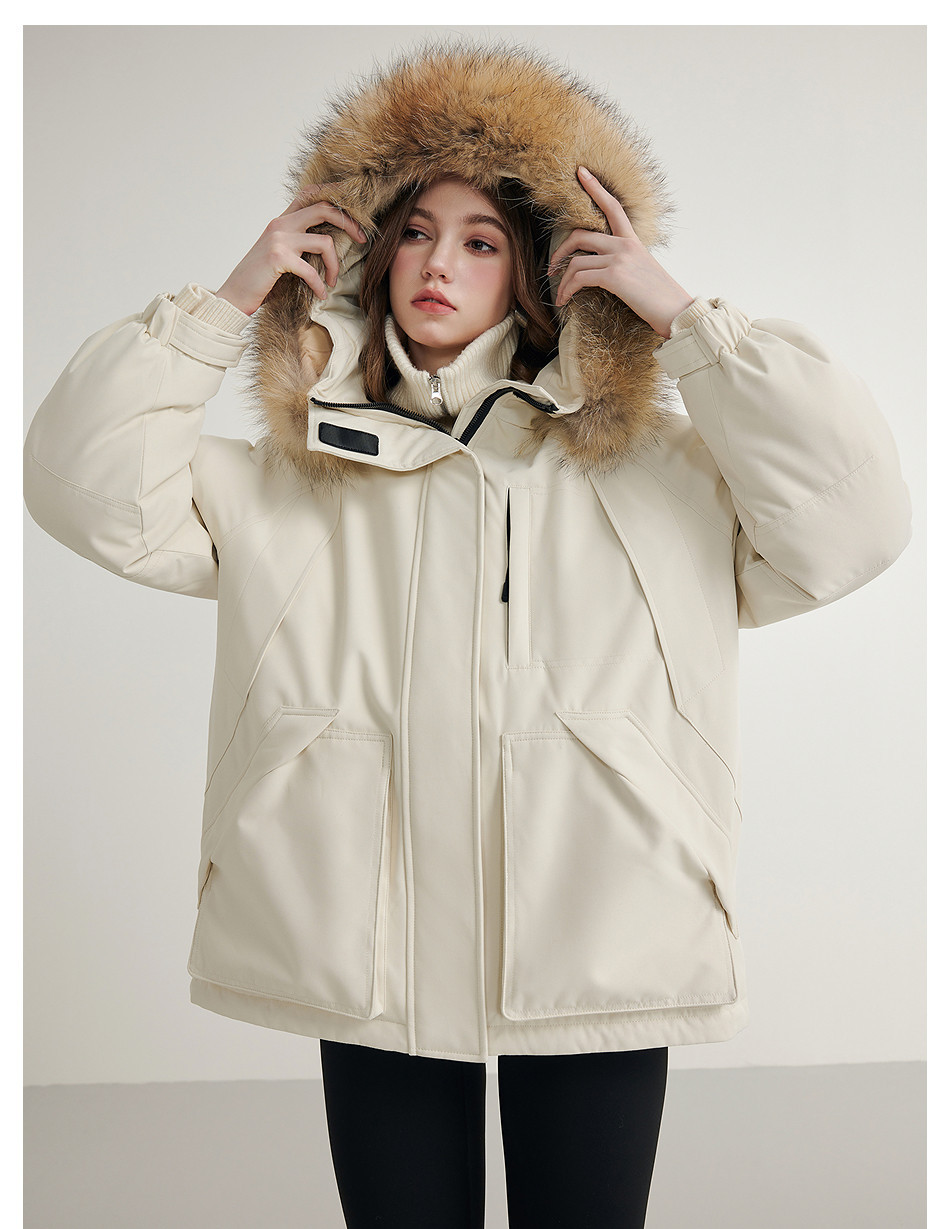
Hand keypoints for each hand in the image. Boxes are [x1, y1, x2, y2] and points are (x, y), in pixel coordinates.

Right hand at [215, 186, 367, 315]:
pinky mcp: (278, 258)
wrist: (234, 294)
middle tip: (362, 240)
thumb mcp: (281, 253)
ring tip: (331, 281)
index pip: (312, 194)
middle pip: (325, 209)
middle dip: (350, 223)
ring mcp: (279, 239)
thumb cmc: (261, 278)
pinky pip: (312, 269)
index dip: (336, 197)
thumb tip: (328, 243)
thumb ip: (299, 242)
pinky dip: (320, 285)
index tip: (354, 215)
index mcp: (283, 220)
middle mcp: (281, 224)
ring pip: (324, 242)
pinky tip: (320, 294)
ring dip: (335, 265)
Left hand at [547, 167, 693, 338]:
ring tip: (559, 295)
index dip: (595, 187)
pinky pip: (579, 278)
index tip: (580, 172)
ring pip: (575, 262)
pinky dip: (567, 290)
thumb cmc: (661, 298)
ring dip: (562, 281)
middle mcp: (625, 245)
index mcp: (633, 241)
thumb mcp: (644, 271)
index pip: (613, 207)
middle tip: (552, 267)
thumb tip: (606, 269)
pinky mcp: (614, 276)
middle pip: (581, 235)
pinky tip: (564, 300)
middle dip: (560, 250)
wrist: (677, 312)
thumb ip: (626, 262)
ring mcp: (619, 258)